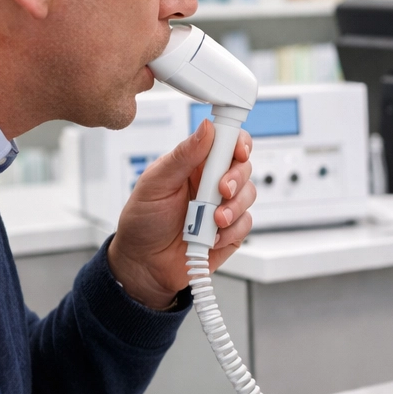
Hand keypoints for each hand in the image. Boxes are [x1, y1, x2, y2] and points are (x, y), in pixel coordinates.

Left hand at [107, 120, 255, 309]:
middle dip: (236, 178)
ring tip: (212, 220)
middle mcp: (212, 182)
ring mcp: (223, 206)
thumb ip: (182, 156)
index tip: (238, 150)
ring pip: (249, 195)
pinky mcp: (230, 231)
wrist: (143, 264)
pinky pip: (245, 224)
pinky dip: (230, 231)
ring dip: (233, 208)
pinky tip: (210, 237)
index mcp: (195, 164)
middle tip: (221, 190)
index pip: (226, 141)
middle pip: (243, 167)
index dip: (238, 142)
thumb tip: (206, 129)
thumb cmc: (143, 221)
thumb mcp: (155, 183)